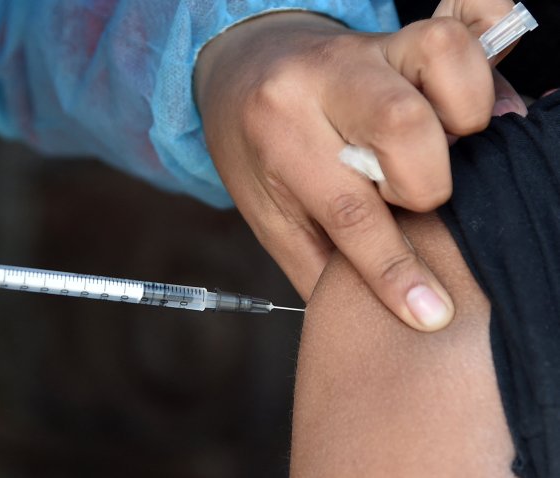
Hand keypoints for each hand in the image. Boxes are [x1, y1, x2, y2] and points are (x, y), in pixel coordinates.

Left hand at [195, 3, 523, 330]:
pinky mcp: (400, 32)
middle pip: (401, 125)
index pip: (347, 207)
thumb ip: (318, 260)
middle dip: (423, 183)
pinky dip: (480, 62)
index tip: (428, 312)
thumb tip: (375, 316)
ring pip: (438, 58)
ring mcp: (366, 47)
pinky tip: (470, 101)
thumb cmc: (255, 149)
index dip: (393, 269)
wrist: (240, 68)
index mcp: (278, 132)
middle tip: (409, 198)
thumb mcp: (265, 212)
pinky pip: (466, 16)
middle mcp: (321, 79)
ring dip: (462, 115)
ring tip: (444, 147)